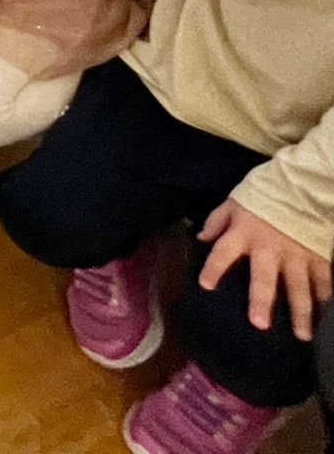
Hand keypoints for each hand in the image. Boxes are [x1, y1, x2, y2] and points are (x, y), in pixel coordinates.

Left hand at [199, 198, 332, 340]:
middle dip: (261, 301)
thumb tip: (201, 238)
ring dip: (301, 313)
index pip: (223, 253)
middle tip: (260, 324)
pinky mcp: (318, 256)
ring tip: (302, 336)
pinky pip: (324, 281)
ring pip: (299, 287)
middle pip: (264, 278)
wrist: (299, 185)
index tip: (206, 286)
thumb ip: (216, 222)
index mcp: (244, 233)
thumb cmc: (262, 195)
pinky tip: (325, 318)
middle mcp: (269, 248)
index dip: (213, 269)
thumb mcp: (233, 203)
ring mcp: (296, 254)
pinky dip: (326, 299)